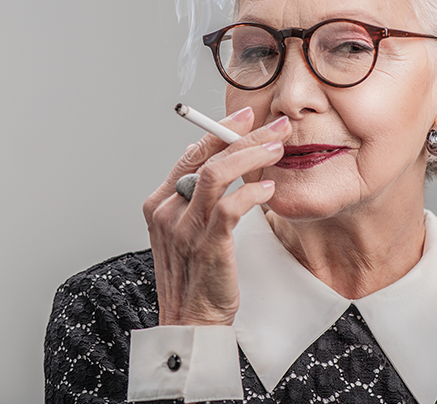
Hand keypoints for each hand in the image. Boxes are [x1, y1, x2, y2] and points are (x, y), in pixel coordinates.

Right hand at [143, 108, 290, 325]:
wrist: (190, 320)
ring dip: (251, 155)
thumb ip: (192, 198)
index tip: (245, 115)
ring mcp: (184, 227)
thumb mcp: (183, 231)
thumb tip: (212, 159)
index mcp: (159, 203)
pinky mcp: (207, 244)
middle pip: (205, 157)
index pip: (190, 154)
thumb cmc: (194, 276)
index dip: (219, 130)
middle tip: (274, 125)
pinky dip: (253, 192)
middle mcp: (167, 211)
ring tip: (278, 148)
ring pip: (217, 173)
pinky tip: (270, 189)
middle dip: (243, 134)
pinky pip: (230, 205)